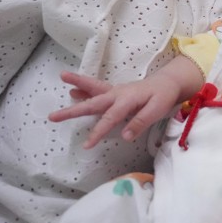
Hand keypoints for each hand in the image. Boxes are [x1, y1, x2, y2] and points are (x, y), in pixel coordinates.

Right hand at [48, 70, 185, 148]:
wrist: (168, 83)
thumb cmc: (163, 97)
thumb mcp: (157, 110)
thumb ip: (140, 122)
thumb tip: (125, 136)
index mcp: (127, 99)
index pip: (109, 118)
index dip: (98, 132)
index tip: (87, 145)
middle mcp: (117, 94)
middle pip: (93, 103)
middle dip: (72, 111)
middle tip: (52, 116)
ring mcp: (115, 92)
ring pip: (93, 89)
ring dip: (77, 84)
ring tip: (62, 77)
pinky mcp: (115, 92)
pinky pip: (97, 89)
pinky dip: (84, 88)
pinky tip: (73, 91)